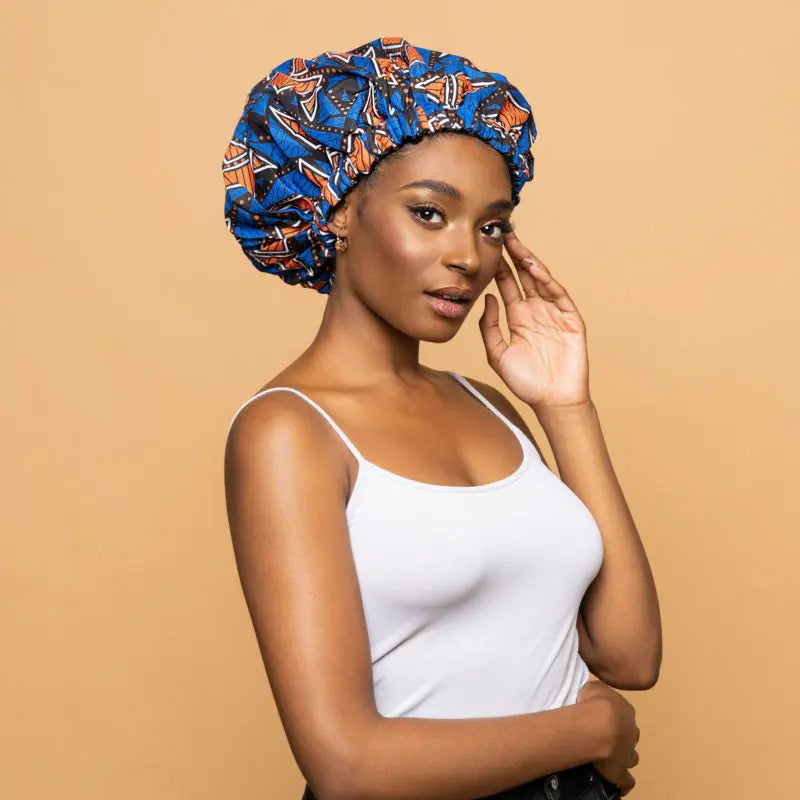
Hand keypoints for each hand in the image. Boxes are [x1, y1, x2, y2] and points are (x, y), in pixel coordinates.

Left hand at [477, 230, 590, 409]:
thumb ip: (489, 328)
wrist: (552, 400)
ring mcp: (553, 313)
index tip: (489, 248)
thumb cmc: (525, 381)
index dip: (500, 267)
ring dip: (530, 263)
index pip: (507, 285)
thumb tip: (487, 298)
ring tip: (517, 245)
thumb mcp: (497, 354)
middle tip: (504, 233)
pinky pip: (558, 296)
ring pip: (541, 281)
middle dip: (514, 255)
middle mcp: (535, 311)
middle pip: (524, 276)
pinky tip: (534, 269)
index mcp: (518, 318)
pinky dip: (547, 281)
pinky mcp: (570, 319)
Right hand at [577, 680, 639, 795]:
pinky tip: (615, 782)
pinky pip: (626, 781)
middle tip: (605, 738)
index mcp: (626, 711)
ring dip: (622, 757)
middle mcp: (631, 732)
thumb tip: (594, 696)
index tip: (602, 719)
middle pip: (630, 736)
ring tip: (608, 758)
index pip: (624, 716)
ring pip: (631, 757)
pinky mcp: (621, 771)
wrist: (598, 724)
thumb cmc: (594, 702)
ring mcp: (628, 753)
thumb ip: (597, 693)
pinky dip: (622, 782)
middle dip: (621, 738)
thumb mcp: (594, 687)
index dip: (614, 718)